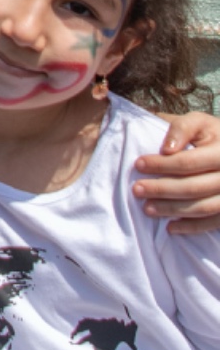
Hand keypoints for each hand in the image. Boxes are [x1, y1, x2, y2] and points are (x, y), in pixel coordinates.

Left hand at [135, 112, 219, 231]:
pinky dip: (192, 227)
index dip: (162, 165)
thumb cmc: (210, 134)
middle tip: (137, 190)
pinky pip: (214, 222)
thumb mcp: (199, 122)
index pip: (188, 162)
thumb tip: (166, 148)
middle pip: (193, 187)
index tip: (138, 164)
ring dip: (173, 210)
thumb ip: (182, 128)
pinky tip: (171, 227)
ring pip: (203, 207)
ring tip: (148, 209)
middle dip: (162, 189)